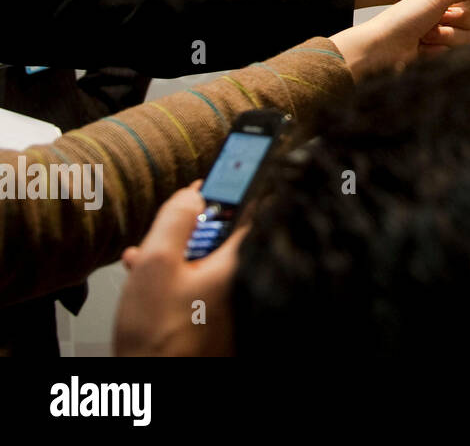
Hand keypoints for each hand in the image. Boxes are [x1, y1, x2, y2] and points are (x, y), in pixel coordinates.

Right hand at [114, 182, 240, 355]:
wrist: (153, 380)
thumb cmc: (158, 336)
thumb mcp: (158, 264)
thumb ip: (176, 222)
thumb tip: (193, 192)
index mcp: (234, 262)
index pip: (249, 210)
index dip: (233, 187)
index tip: (226, 167)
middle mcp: (234, 280)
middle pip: (218, 235)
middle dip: (188, 226)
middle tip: (166, 225)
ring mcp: (220, 299)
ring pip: (198, 259)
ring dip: (170, 250)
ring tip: (142, 252)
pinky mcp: (203, 316)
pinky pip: (189, 283)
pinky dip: (167, 275)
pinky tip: (142, 276)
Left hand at [332, 0, 469, 78]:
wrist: (386, 44)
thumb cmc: (405, 16)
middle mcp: (448, 11)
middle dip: (460, 19)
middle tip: (443, 16)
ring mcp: (445, 31)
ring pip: (468, 36)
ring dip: (447, 35)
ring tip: (428, 32)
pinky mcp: (442, 48)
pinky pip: (456, 50)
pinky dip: (440, 48)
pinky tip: (424, 44)